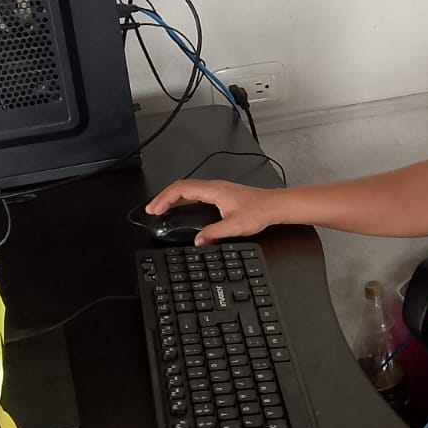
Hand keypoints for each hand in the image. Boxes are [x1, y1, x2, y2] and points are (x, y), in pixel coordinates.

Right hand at [143, 178, 280, 245]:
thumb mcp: (234, 226)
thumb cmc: (259, 211)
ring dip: (174, 198)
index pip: (181, 189)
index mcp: (213, 190)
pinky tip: (184, 209)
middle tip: (152, 210)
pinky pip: (197, 194)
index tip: (154, 209)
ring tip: (163, 209)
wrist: (275, 206)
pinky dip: (184, 200)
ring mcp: (218, 190)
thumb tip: (197, 240)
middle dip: (164, 198)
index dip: (164, 199)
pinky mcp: (222, 195)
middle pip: (181, 188)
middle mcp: (214, 187)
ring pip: (189, 190)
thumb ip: (213, 233)